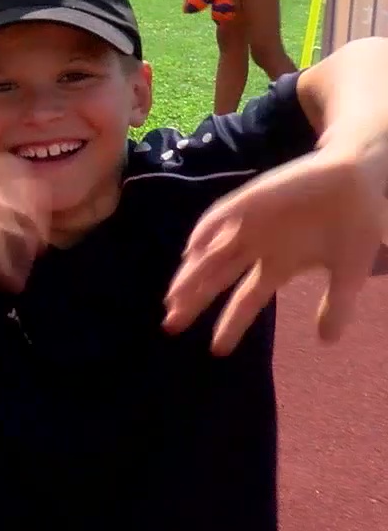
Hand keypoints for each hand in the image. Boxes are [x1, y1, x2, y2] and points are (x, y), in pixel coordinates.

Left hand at [164, 143, 387, 354]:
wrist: (360, 180)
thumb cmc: (353, 225)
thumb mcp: (348, 273)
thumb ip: (337, 305)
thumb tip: (327, 341)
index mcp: (279, 265)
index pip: (246, 300)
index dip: (231, 323)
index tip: (217, 350)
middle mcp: (257, 247)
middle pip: (216, 277)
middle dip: (193, 300)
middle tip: (170, 325)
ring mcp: (252, 223)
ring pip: (212, 251)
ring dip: (192, 272)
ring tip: (173, 297)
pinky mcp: (253, 199)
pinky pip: (223, 215)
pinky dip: (207, 231)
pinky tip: (193, 249)